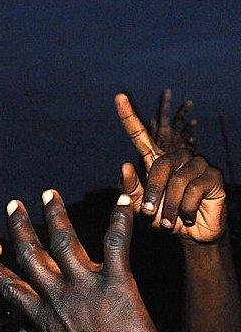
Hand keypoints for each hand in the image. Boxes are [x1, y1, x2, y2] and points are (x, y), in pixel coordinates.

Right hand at [0, 190, 169, 331]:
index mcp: (44, 319)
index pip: (11, 287)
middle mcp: (58, 299)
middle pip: (30, 255)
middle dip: (19, 227)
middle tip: (14, 206)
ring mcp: (84, 289)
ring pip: (62, 241)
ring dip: (54, 214)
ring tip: (49, 194)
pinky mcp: (117, 284)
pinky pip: (115, 243)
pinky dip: (120, 219)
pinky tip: (124, 200)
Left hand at [115, 94, 225, 242]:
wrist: (192, 234)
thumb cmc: (164, 217)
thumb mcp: (142, 206)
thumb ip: (131, 189)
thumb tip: (126, 164)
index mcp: (157, 161)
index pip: (141, 136)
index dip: (129, 117)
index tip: (119, 97)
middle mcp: (177, 157)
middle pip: (159, 165)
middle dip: (153, 193)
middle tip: (149, 213)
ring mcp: (197, 164)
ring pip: (177, 179)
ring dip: (169, 205)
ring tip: (168, 221)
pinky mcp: (213, 176)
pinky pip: (193, 189)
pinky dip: (184, 209)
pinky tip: (186, 217)